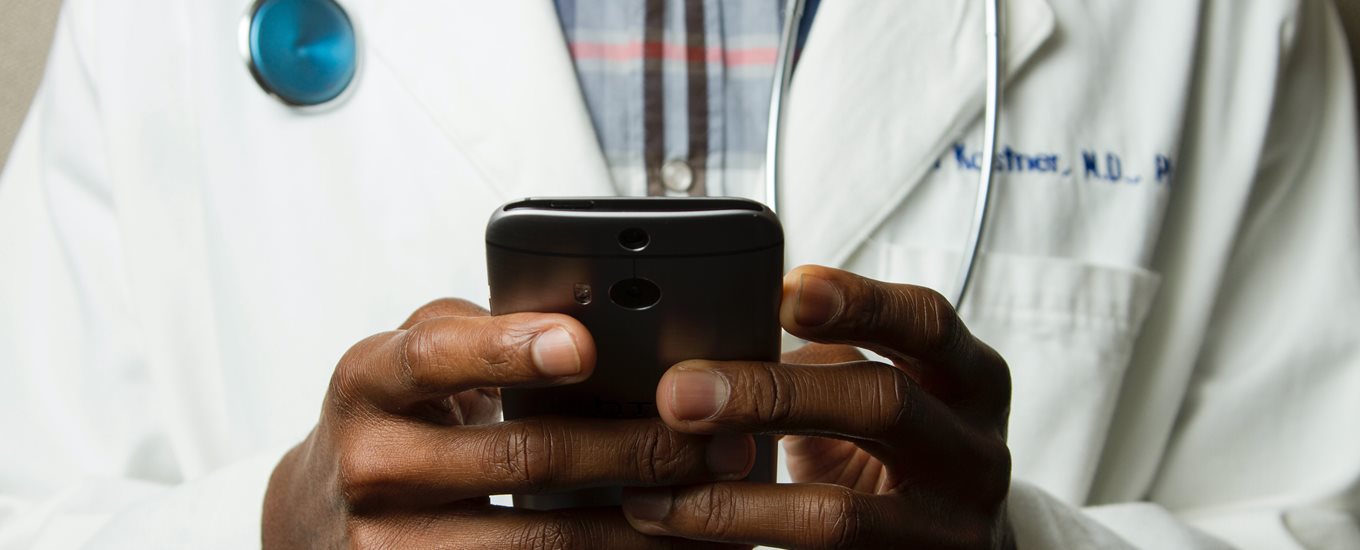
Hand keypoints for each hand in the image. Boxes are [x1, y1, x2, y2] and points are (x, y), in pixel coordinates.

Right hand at [263, 298, 752, 548]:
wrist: (318, 515)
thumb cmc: (392, 418)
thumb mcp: (412, 359)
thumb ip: (482, 332)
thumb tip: (591, 319)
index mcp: (369, 381)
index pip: (437, 357)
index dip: (510, 349)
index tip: (584, 346)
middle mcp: (372, 465)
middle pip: (519, 457)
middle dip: (631, 448)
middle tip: (714, 438)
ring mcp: (390, 545)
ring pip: (537, 539)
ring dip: (638, 525)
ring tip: (711, 503)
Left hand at [622, 266, 1013, 549]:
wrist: (958, 547)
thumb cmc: (901, 448)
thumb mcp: (889, 389)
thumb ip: (824, 360)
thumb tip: (709, 340)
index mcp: (971, 380)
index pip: (928, 322)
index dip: (859, 302)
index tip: (784, 290)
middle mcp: (974, 452)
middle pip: (884, 405)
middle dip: (772, 395)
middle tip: (679, 394)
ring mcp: (949, 530)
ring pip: (841, 516)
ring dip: (734, 502)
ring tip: (655, 490)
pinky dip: (740, 544)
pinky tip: (682, 529)